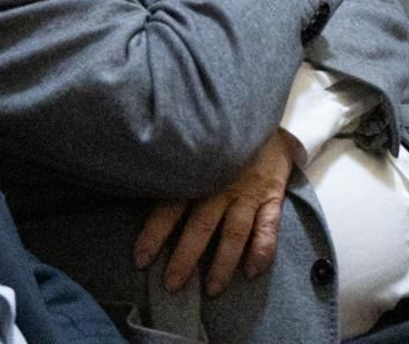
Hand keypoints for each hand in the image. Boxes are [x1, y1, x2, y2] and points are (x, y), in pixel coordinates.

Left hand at [133, 129, 295, 295]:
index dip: (154, 233)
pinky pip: (269, 227)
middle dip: (185, 258)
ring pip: (234, 232)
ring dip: (223, 263)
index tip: (140, 259)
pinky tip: (252, 272)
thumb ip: (174, 171)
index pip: (171, 206)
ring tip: (212, 288)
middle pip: (201, 226)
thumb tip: (137, 188)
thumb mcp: (192, 148)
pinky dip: (262, 251)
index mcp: (197, 174)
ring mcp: (248, 193)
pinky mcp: (271, 196)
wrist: (263, 120)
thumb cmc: (218, 139)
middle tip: (172, 285)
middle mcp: (221, 186)